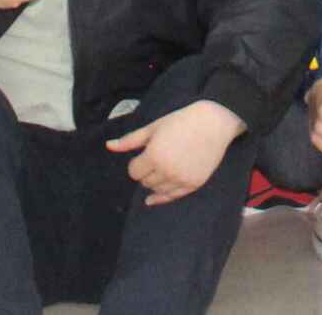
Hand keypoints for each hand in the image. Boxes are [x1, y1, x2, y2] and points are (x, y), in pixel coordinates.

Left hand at [110, 98, 246, 204]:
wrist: (214, 123)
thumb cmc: (181, 121)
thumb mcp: (153, 127)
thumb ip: (130, 140)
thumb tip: (108, 146)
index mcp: (154, 155)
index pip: (134, 172)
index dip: (137, 163)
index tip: (145, 154)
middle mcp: (166, 171)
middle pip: (145, 182)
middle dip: (146, 172)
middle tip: (157, 158)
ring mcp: (180, 179)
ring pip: (157, 190)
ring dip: (155, 182)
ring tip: (163, 168)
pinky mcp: (193, 184)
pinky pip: (172, 197)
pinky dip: (162, 197)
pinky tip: (152, 199)